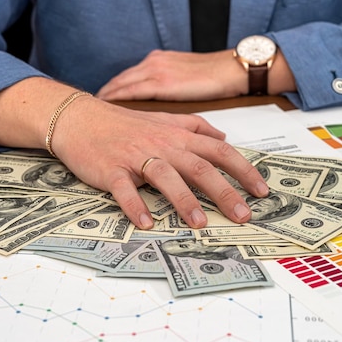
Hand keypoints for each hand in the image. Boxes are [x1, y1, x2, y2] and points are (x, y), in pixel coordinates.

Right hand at [0, 77, 268, 229]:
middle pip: (198, 166)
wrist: (79, 118)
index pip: (218, 151)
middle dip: (224, 191)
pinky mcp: (110, 169)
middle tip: (243, 215)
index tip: (261, 191)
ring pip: (165, 176)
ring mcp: (135, 156)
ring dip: (183, 200)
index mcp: (176, 134)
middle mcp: (161, 144)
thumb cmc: (123, 123)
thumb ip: (194, 126)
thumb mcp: (163, 119)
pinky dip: (135, 205)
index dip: (243, 170)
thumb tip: (222, 137)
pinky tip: (145, 223)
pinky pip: (124, 189)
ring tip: (200, 223)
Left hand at [96, 49, 247, 100]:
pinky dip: (118, 99)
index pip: (128, 78)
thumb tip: (155, 108)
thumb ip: (169, 88)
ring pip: (122, 85)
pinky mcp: (163, 81)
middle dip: (102, 95)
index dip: (112, 91)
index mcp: (157, 62)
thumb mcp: (186, 81)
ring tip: (89, 113)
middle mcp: (152, 64)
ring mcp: (156, 71)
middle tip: (82, 109)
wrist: (231, 70)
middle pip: (119, 81)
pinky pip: (133, 91)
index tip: (96, 103)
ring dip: (106, 98)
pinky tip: (106, 110)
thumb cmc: (214, 78)